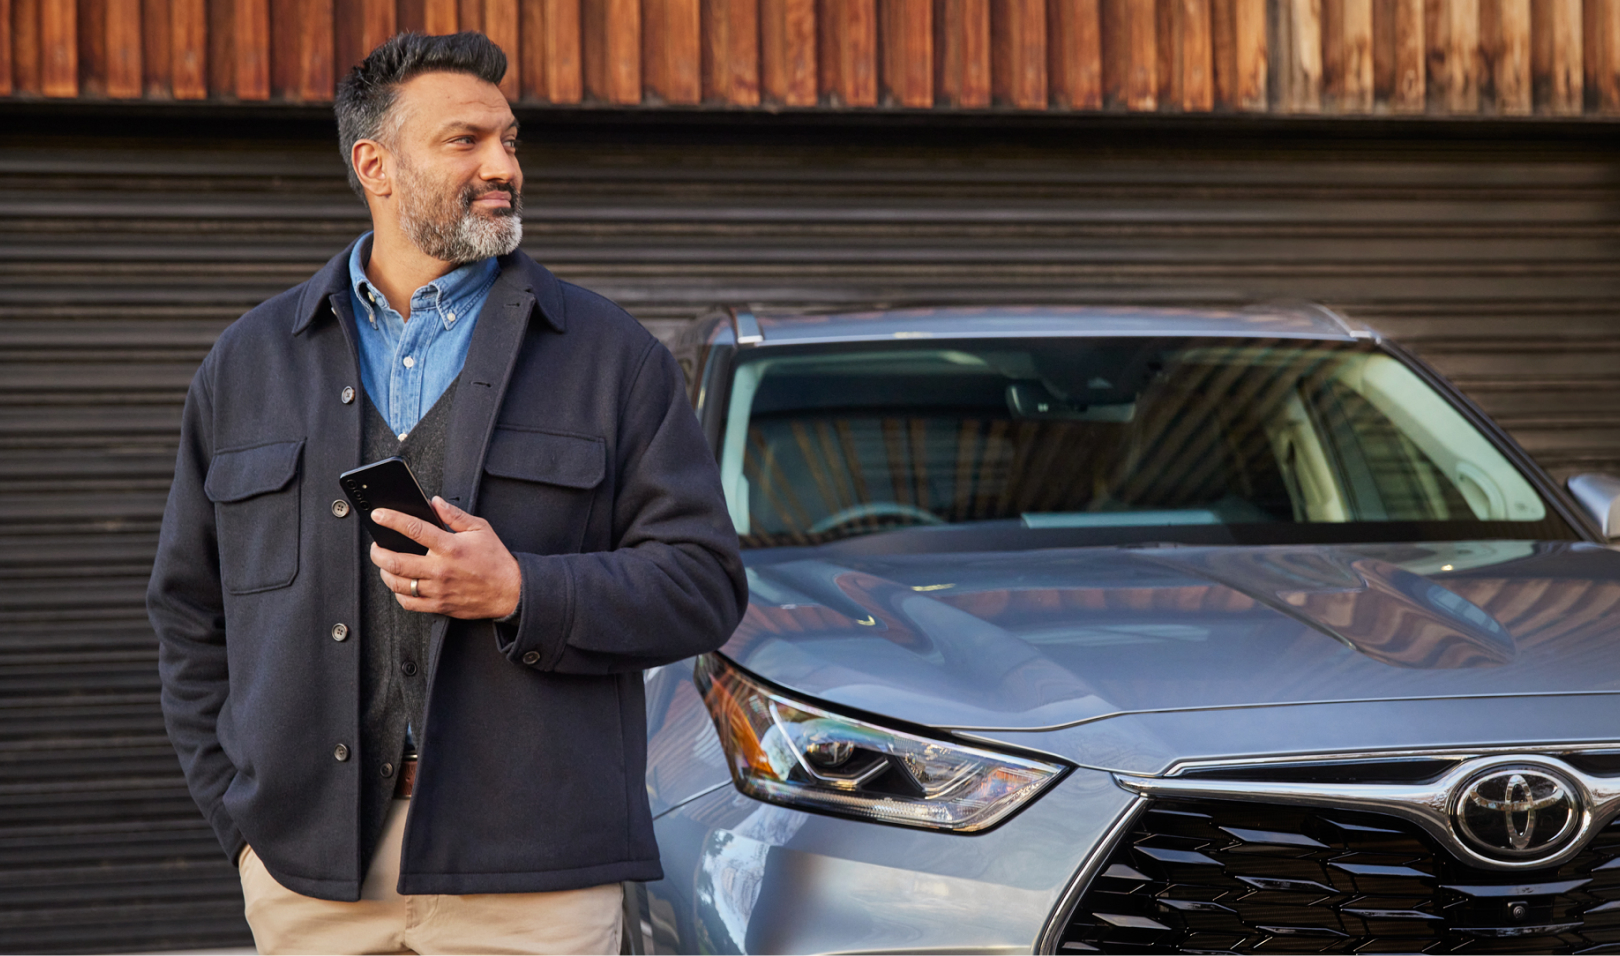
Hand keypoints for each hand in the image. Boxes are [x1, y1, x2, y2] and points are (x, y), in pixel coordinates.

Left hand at [369, 497, 521, 619]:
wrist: (510, 592)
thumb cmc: (496, 560)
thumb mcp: (480, 529)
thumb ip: (455, 515)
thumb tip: (436, 503)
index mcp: (451, 547)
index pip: (414, 529)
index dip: (392, 520)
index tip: (379, 515)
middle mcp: (441, 569)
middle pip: (396, 561)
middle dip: (378, 552)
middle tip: (377, 546)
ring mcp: (438, 590)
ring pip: (398, 583)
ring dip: (385, 572)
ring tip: (385, 564)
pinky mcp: (439, 605)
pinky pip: (409, 603)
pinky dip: (398, 593)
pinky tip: (400, 584)